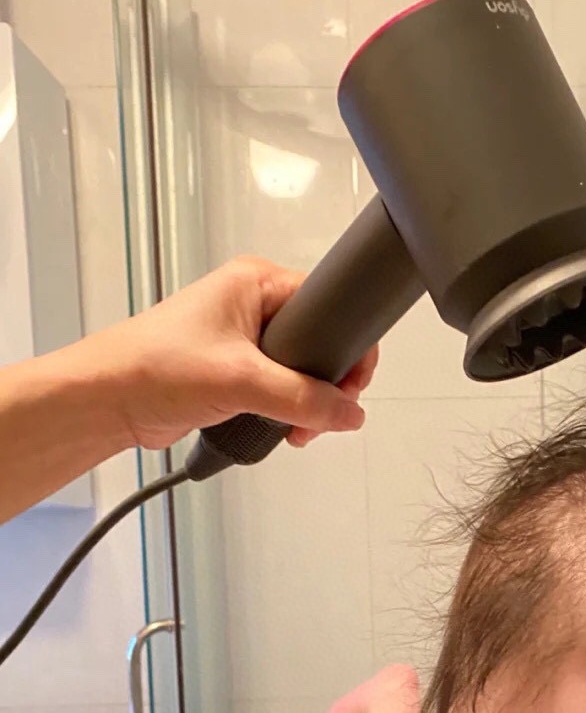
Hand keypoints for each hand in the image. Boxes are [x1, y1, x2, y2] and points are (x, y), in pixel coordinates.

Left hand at [84, 255, 378, 452]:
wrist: (108, 401)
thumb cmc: (154, 367)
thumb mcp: (242, 380)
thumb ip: (304, 399)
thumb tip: (350, 414)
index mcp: (256, 282)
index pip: (327, 306)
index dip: (345, 347)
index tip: (349, 385)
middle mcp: (252, 304)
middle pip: (319, 343)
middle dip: (326, 386)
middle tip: (321, 415)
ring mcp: (244, 339)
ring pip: (301, 372)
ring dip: (307, 406)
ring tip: (297, 430)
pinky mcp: (235, 371)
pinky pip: (280, 390)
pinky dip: (286, 412)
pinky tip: (282, 429)